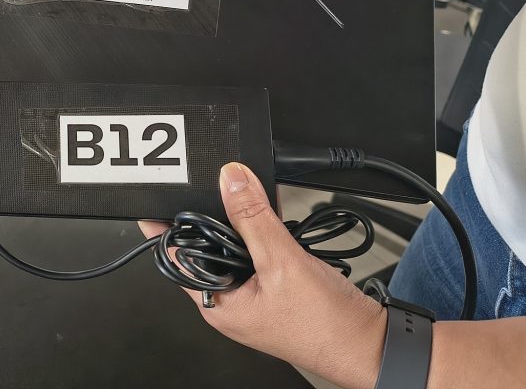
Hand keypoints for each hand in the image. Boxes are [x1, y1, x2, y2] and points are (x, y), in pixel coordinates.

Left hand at [140, 162, 386, 388]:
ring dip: (242, 222)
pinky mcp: (272, 288)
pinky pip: (257, 252)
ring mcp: (251, 295)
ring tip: (253, 205)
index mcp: (217, 303)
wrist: (369, 343)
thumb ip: (253, 218)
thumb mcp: (282, 261)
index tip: (155, 201)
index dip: (166, 226)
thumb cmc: (326, 325)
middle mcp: (229, 301)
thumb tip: (231, 181)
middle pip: (206, 247)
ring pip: (234, 247)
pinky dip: (262, 232)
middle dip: (213, 217)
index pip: (177, 256)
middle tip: (222, 190)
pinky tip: (272, 218)